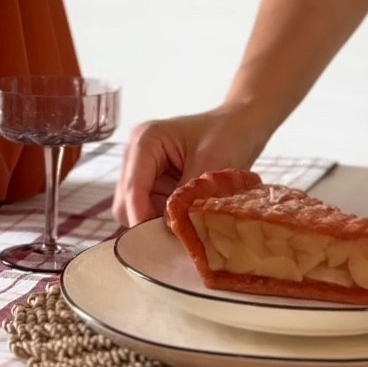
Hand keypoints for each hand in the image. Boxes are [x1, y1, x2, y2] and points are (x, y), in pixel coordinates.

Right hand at [112, 107, 266, 227]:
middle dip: (147, 222)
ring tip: (187, 226)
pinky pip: (152, 212)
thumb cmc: (228, 134)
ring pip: (137, 212)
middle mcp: (137, 156)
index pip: (133, 186)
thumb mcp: (210, 163)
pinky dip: (166, 220)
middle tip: (176, 236)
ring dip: (157, 223)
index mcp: (145, 141)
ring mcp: (145, 172)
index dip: (140, 216)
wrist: (242, 126)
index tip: (155, 240)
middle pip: (125, 203)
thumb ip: (186, 197)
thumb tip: (168, 229)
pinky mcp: (157, 185)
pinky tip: (188, 220)